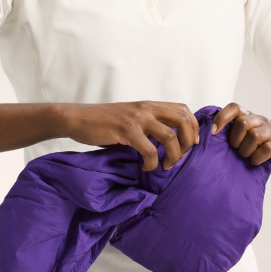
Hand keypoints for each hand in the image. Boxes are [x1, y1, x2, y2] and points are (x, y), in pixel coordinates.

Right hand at [58, 101, 199, 170]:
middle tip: (181, 157)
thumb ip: (148, 124)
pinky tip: (146, 167)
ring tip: (165, 166)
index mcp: (149, 105)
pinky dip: (152, 163)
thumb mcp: (130, 118)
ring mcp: (137, 118)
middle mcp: (146, 108)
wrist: (77, 118)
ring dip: (173, 155)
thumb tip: (168, 141)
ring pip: (170, 136)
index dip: (193, 127)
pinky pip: (149, 150)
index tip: (190, 144)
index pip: (183, 109)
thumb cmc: (103, 122)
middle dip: (188, 142)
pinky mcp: (126, 130)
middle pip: (183, 120)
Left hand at [211, 102, 270, 165]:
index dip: (221, 118)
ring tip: (246, 156)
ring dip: (246, 150)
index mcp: (251, 116)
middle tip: (236, 149)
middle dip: (235, 139)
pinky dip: (257, 158)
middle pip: (243, 123)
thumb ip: (235, 131)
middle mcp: (261, 121)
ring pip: (254, 136)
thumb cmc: (267, 140)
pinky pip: (266, 149)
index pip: (234, 107)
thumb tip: (209, 139)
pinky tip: (256, 161)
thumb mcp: (251, 132)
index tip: (214, 133)